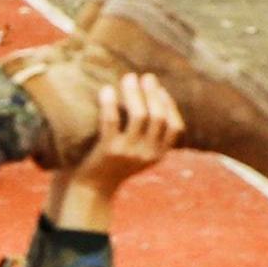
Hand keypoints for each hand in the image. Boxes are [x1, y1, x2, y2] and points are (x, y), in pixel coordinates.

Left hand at [48, 70, 182, 223]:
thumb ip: (149, 136)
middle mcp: (147, 154)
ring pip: (139, 115)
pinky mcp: (109, 150)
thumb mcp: (138, 154)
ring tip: (128, 78)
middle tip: (145, 77)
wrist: (91, 189)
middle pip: (157, 116)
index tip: (160, 89)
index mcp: (158, 155)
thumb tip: (152, 99)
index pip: (176, 127)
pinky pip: (112, 120)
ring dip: (134, 93)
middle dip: (153, 92)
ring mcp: (128, 152)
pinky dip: (110, 102)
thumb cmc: (114, 165)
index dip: (170, 105)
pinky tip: (106, 90)